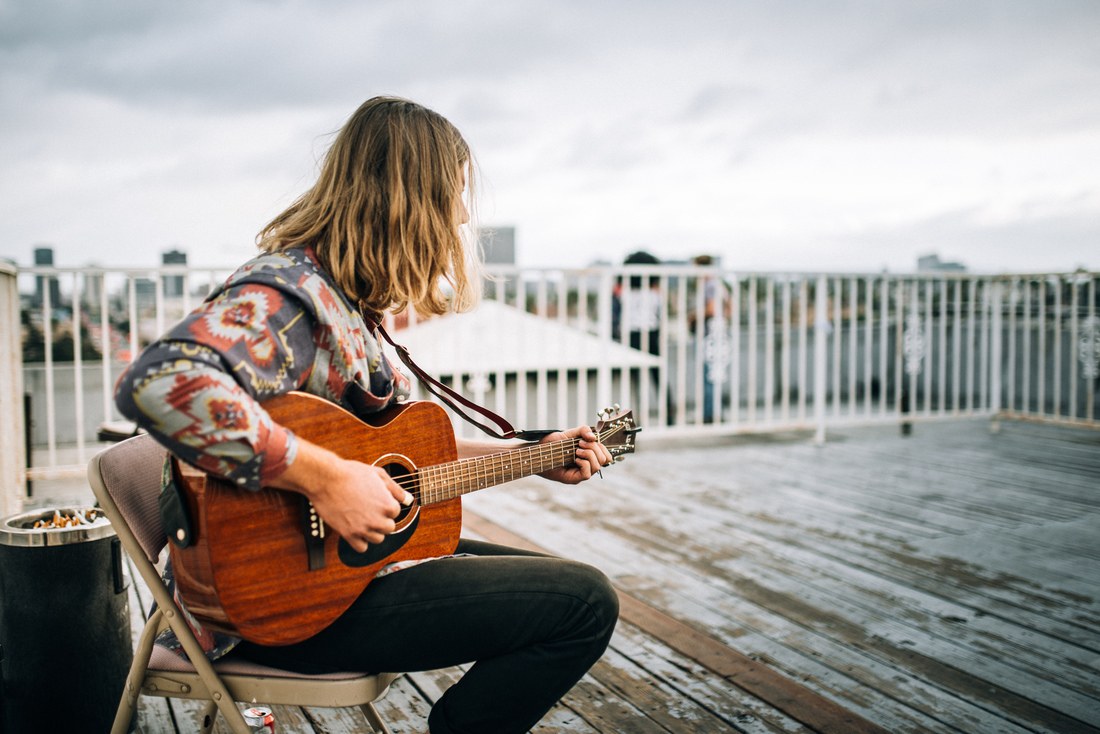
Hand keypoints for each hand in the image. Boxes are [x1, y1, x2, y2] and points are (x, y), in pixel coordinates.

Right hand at [270, 440, 412, 551]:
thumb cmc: (351, 474)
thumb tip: (408, 499)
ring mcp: (363, 528)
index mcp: (387, 505)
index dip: (386, 505)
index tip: (377, 500)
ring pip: (377, 539)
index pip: (396, 513)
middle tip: (371, 510)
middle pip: (389, 528)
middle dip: (382, 519)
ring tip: (363, 519)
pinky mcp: (348, 534)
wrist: (326, 479)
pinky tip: (357, 530)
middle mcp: (377, 519)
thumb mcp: (378, 474)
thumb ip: (395, 489)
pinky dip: (361, 542)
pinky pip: (362, 548)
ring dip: (373, 531)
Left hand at [539, 425, 611, 484]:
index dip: (601, 446)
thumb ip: (582, 431)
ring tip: (576, 450)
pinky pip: (587, 474)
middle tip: (580, 443)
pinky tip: (575, 458)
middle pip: (604, 459)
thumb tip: (594, 437)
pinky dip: (584, 463)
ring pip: (597, 466)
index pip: (606, 455)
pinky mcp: (573, 479)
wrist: (538, 451)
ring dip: (589, 454)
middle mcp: (587, 466)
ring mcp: (580, 473)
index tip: (587, 439)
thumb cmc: (552, 444)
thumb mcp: (569, 433)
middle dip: (594, 448)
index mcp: (588, 456)